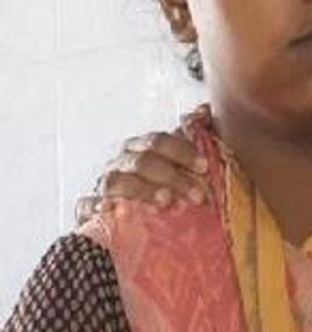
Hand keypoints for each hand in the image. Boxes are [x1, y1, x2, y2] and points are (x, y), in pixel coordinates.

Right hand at [75, 131, 209, 223]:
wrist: (132, 221)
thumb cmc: (162, 186)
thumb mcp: (179, 163)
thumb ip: (192, 136)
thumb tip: (203, 110)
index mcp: (141, 148)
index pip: (159, 141)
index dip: (182, 151)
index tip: (204, 166)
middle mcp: (121, 162)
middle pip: (143, 162)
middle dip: (172, 177)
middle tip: (197, 195)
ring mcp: (103, 185)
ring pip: (117, 181)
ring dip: (143, 190)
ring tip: (166, 201)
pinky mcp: (88, 209)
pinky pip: (87, 204)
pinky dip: (97, 205)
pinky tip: (111, 209)